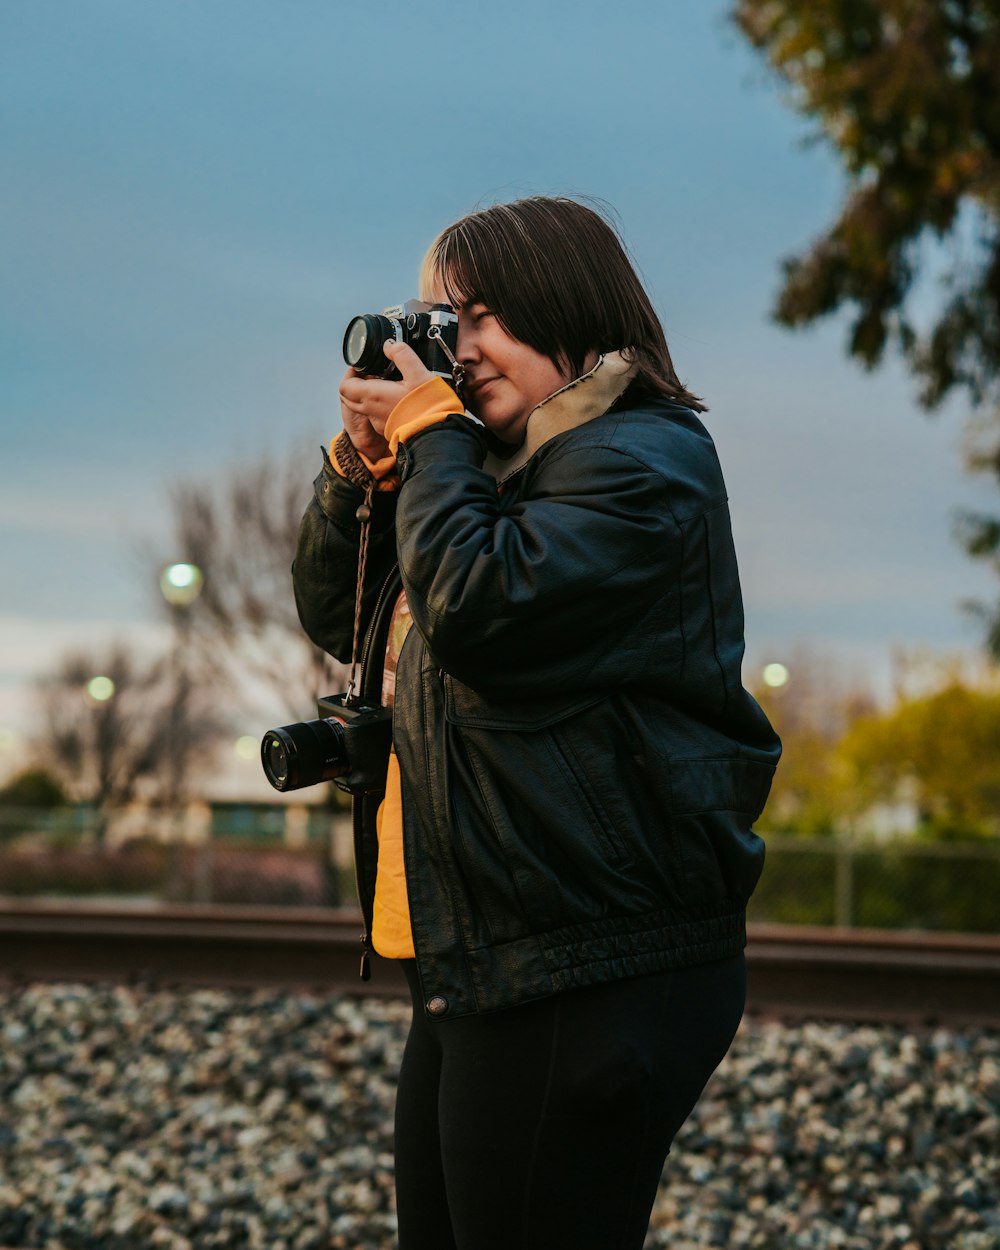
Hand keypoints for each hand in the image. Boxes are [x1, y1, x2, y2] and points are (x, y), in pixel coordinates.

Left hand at [339, 341, 433, 461]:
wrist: (437, 434)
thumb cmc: (428, 406)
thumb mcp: (418, 372)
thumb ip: (402, 354)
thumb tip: (390, 346)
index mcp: (373, 395)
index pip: (345, 386)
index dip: (350, 373)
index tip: (361, 366)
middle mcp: (372, 411)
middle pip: (350, 397)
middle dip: (356, 383)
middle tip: (371, 373)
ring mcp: (379, 422)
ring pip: (363, 407)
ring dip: (368, 394)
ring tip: (386, 384)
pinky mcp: (388, 429)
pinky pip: (376, 415)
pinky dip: (379, 405)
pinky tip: (396, 398)